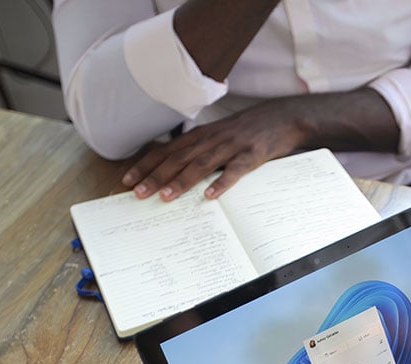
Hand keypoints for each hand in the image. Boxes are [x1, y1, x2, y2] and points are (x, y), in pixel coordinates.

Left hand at [122, 88, 398, 201]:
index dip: (146, 165)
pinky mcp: (252, 156)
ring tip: (165, 197)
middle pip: (178, 159)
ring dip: (181, 181)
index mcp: (201, 136)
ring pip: (201, 165)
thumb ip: (199, 151)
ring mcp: (231, 147)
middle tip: (137, 193)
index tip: (128, 180)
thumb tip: (175, 169)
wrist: (282, 119)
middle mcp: (211, 140)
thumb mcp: (219, 137)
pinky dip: (222, 184)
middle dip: (155, 176)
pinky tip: (210, 197)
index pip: (166, 151)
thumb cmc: (248, 132)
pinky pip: (235, 172)